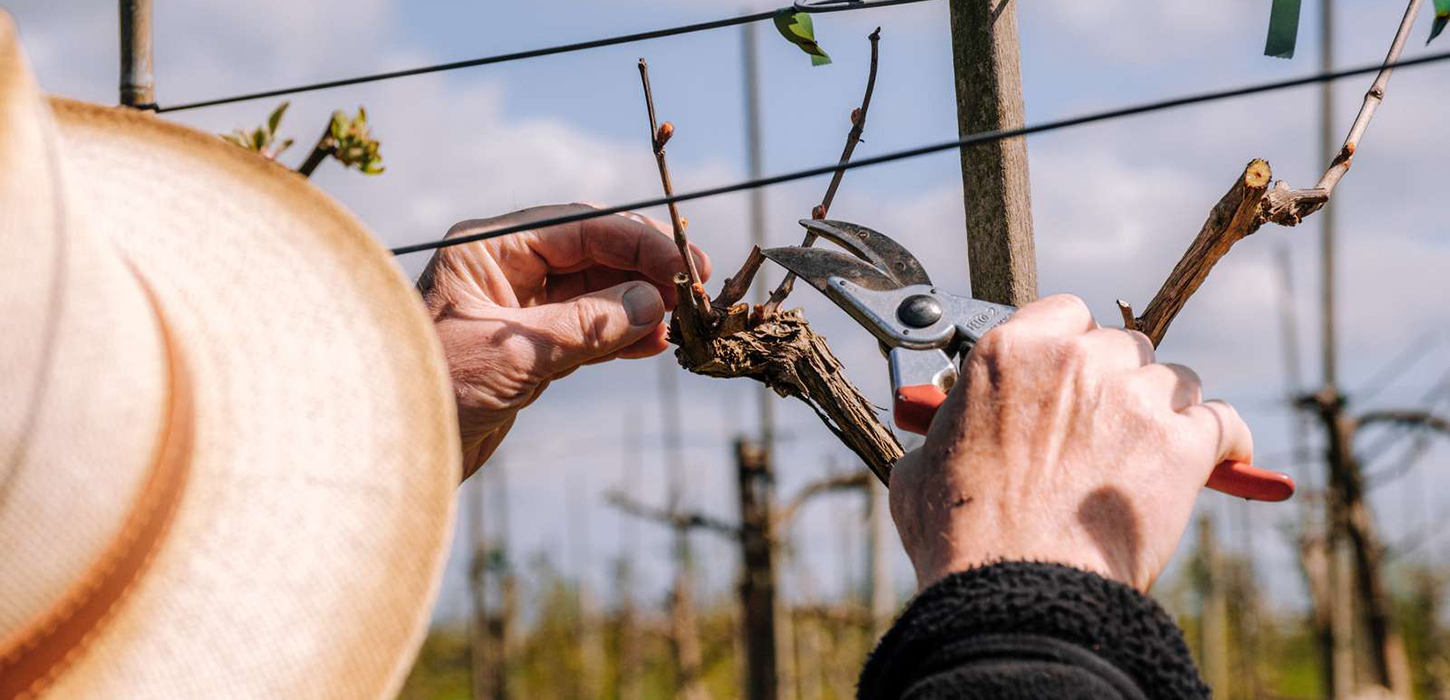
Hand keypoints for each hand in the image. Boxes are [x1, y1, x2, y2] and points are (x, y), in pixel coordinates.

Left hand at [419, 204, 709, 479]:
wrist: (384, 453)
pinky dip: (623, 334)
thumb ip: (587, 325)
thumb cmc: (430, 391)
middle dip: (645, 269)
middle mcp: (503, 269)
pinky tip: (656, 344)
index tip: (683, 266)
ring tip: (683, 321)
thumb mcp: (515, 355)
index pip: (579, 227)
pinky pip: (587, 329)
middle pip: (592, 252)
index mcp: (488, 248)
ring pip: (596, 291)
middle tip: (695, 289)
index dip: (638, 242)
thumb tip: (654, 305)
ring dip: (641, 304)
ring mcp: (517, 308)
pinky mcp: (527, 348)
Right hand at [889, 294, 1250, 591]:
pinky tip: (1229, 459)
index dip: (1073, 349)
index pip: (1066, 314)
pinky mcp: (1182, 445)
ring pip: (1177, 380)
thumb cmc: (959, 537)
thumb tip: (941, 446)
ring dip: (1167, 411)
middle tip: (1107, 427)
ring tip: (1153, 454)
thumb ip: (943, 437)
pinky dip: (1228, 442)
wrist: (1016, 588)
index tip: (1071, 381)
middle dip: (1120, 381)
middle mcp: (1076, 361)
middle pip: (1125, 345)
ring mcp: (1133, 399)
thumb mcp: (922, 470)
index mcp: (1009, 353)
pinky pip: (1225, 423)